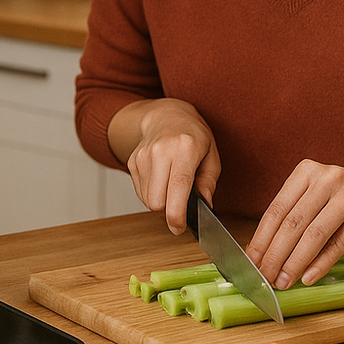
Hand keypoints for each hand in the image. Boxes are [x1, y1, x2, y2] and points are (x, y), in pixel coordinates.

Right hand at [124, 99, 221, 234]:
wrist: (167, 115)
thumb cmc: (193, 136)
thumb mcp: (211, 156)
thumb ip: (209, 182)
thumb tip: (205, 206)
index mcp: (184, 148)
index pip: (177, 188)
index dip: (177, 215)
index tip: (179, 228)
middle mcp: (160, 151)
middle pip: (156, 201)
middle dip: (168, 211)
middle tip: (180, 205)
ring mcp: (143, 156)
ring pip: (146, 200)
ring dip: (159, 202)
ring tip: (171, 187)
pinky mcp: (132, 161)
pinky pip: (140, 192)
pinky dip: (151, 193)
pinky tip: (161, 180)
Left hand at [245, 159, 343, 288]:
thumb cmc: (339, 197)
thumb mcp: (314, 196)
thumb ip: (290, 217)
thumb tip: (259, 252)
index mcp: (305, 172)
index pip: (276, 210)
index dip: (261, 238)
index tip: (250, 261)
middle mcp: (326, 179)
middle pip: (293, 223)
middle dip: (275, 254)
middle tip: (265, 276)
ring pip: (314, 234)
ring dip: (295, 262)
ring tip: (283, 281)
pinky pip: (338, 245)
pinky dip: (321, 264)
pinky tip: (307, 277)